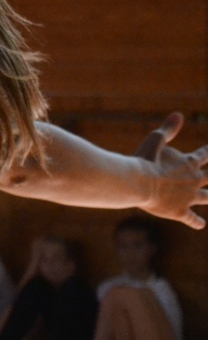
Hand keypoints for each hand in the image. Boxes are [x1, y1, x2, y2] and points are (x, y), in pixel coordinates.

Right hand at [134, 112, 207, 227]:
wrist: (139, 182)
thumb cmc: (144, 160)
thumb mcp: (156, 140)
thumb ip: (168, 129)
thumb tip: (179, 115)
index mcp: (189, 162)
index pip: (205, 154)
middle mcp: (194, 179)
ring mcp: (189, 196)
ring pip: (206, 198)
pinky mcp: (180, 211)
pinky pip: (191, 218)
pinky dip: (196, 222)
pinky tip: (201, 224)